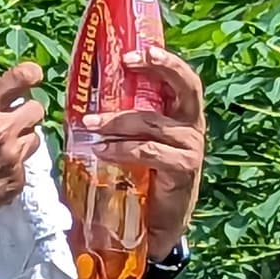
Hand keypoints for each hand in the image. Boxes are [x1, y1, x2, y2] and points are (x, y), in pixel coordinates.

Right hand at [0, 62, 47, 222]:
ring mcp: (14, 157)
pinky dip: (14, 167)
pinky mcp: (19, 180)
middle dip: (26, 113)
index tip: (33, 75)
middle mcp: (3, 131)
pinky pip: (25, 165)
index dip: (29, 74)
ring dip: (23, 140)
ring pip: (35, 138)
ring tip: (4, 151)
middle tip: (13, 122)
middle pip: (37, 109)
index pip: (17, 81)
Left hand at [69, 45, 208, 252]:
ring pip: (152, 122)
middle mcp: (192, 126)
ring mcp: (191, 147)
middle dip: (160, 67)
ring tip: (88, 123)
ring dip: (116, 120)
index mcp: (182, 115)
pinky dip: (122, 149)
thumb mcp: (134, 143)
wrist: (155, 229)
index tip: (137, 49)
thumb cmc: (142, 181)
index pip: (182, 79)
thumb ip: (124, 121)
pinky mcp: (184, 169)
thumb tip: (86, 99)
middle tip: (128, 61)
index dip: (164, 60)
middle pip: (186, 86)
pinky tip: (102, 151)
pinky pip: (149, 151)